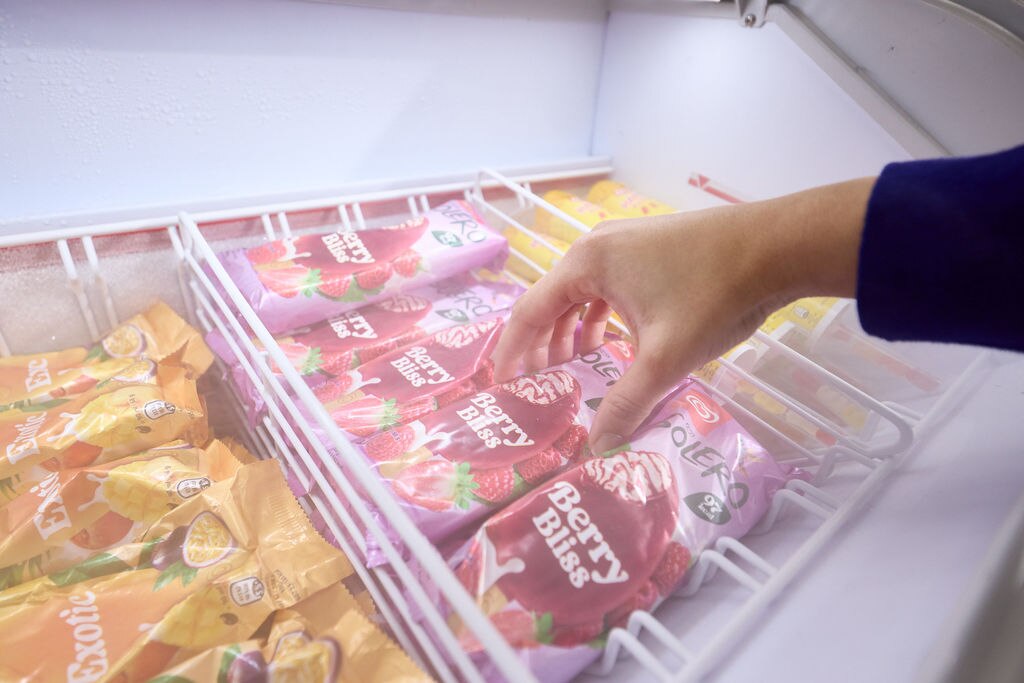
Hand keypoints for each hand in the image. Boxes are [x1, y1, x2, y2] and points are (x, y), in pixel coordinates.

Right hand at [490, 178, 872, 453]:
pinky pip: (609, 287)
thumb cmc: (713, 296)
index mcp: (586, 263)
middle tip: (539, 386)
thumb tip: (596, 449)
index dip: (512, 352)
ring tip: (574, 368)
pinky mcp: (650, 248)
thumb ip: (626, 403)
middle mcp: (597, 247)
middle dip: (543, 345)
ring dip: (573, 331)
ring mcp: (626, 243)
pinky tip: (615, 343)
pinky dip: (601, 317)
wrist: (776, 246)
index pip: (529, 312)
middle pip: (552, 301)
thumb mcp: (665, 358)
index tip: (502, 386)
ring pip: (582, 294)